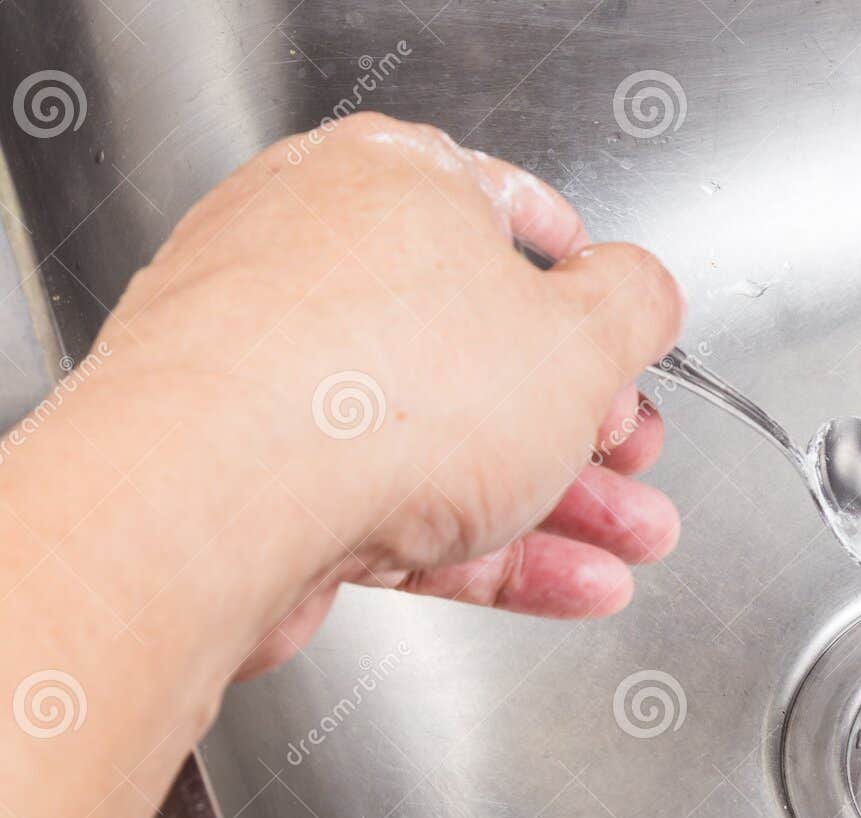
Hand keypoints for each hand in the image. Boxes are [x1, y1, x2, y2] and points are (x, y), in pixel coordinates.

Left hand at [100, 112, 683, 676]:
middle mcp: (320, 263)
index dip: (590, 287)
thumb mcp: (581, 339)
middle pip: (485, 347)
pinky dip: (487, 546)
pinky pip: (398, 504)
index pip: (512, 216)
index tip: (624, 335)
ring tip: (631, 542)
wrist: (208, 508)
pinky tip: (565, 583)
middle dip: (588, 424)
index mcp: (392, 185)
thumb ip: (634, 307)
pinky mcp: (260, 476)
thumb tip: (646, 292)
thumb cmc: (374, 392)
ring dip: (559, 501)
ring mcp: (280, 373)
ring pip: (447, 438)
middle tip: (636, 460)